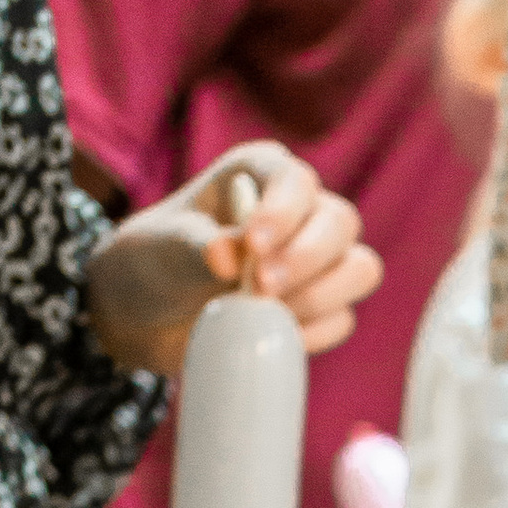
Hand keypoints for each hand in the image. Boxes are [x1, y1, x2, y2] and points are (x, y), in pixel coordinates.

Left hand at [86, 141, 383, 378]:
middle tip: (261, 288)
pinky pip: (342, 319)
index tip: (252, 247)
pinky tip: (272, 334)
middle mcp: (297, 210)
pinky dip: (313, 332)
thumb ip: (195, 247)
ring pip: (358, 269)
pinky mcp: (320, 307)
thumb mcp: (161, 249)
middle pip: (341, 223)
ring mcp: (315, 261)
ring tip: (264, 312)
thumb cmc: (152, 264)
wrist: (148, 316)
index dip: (283, 212)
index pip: (295, 180)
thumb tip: (229, 258)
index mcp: (258, 173)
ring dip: (319, 296)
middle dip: (306, 259)